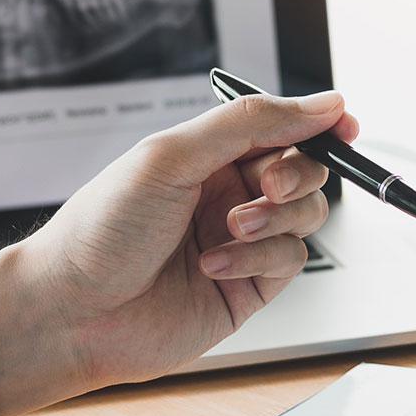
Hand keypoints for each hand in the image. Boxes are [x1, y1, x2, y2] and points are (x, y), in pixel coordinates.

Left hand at [0, 91, 358, 415]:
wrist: (72, 311)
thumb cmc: (101, 230)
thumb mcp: (173, 155)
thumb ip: (251, 124)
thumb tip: (320, 103)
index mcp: (208, 155)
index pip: (280, 127)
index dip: (317, 123)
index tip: (343, 124)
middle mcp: (228, 194)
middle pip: (304, 169)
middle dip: (296, 172)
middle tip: (266, 185)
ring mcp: (241, 242)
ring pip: (307, 215)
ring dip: (276, 217)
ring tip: (231, 227)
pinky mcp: (249, 288)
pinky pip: (289, 260)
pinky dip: (259, 257)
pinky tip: (214, 264)